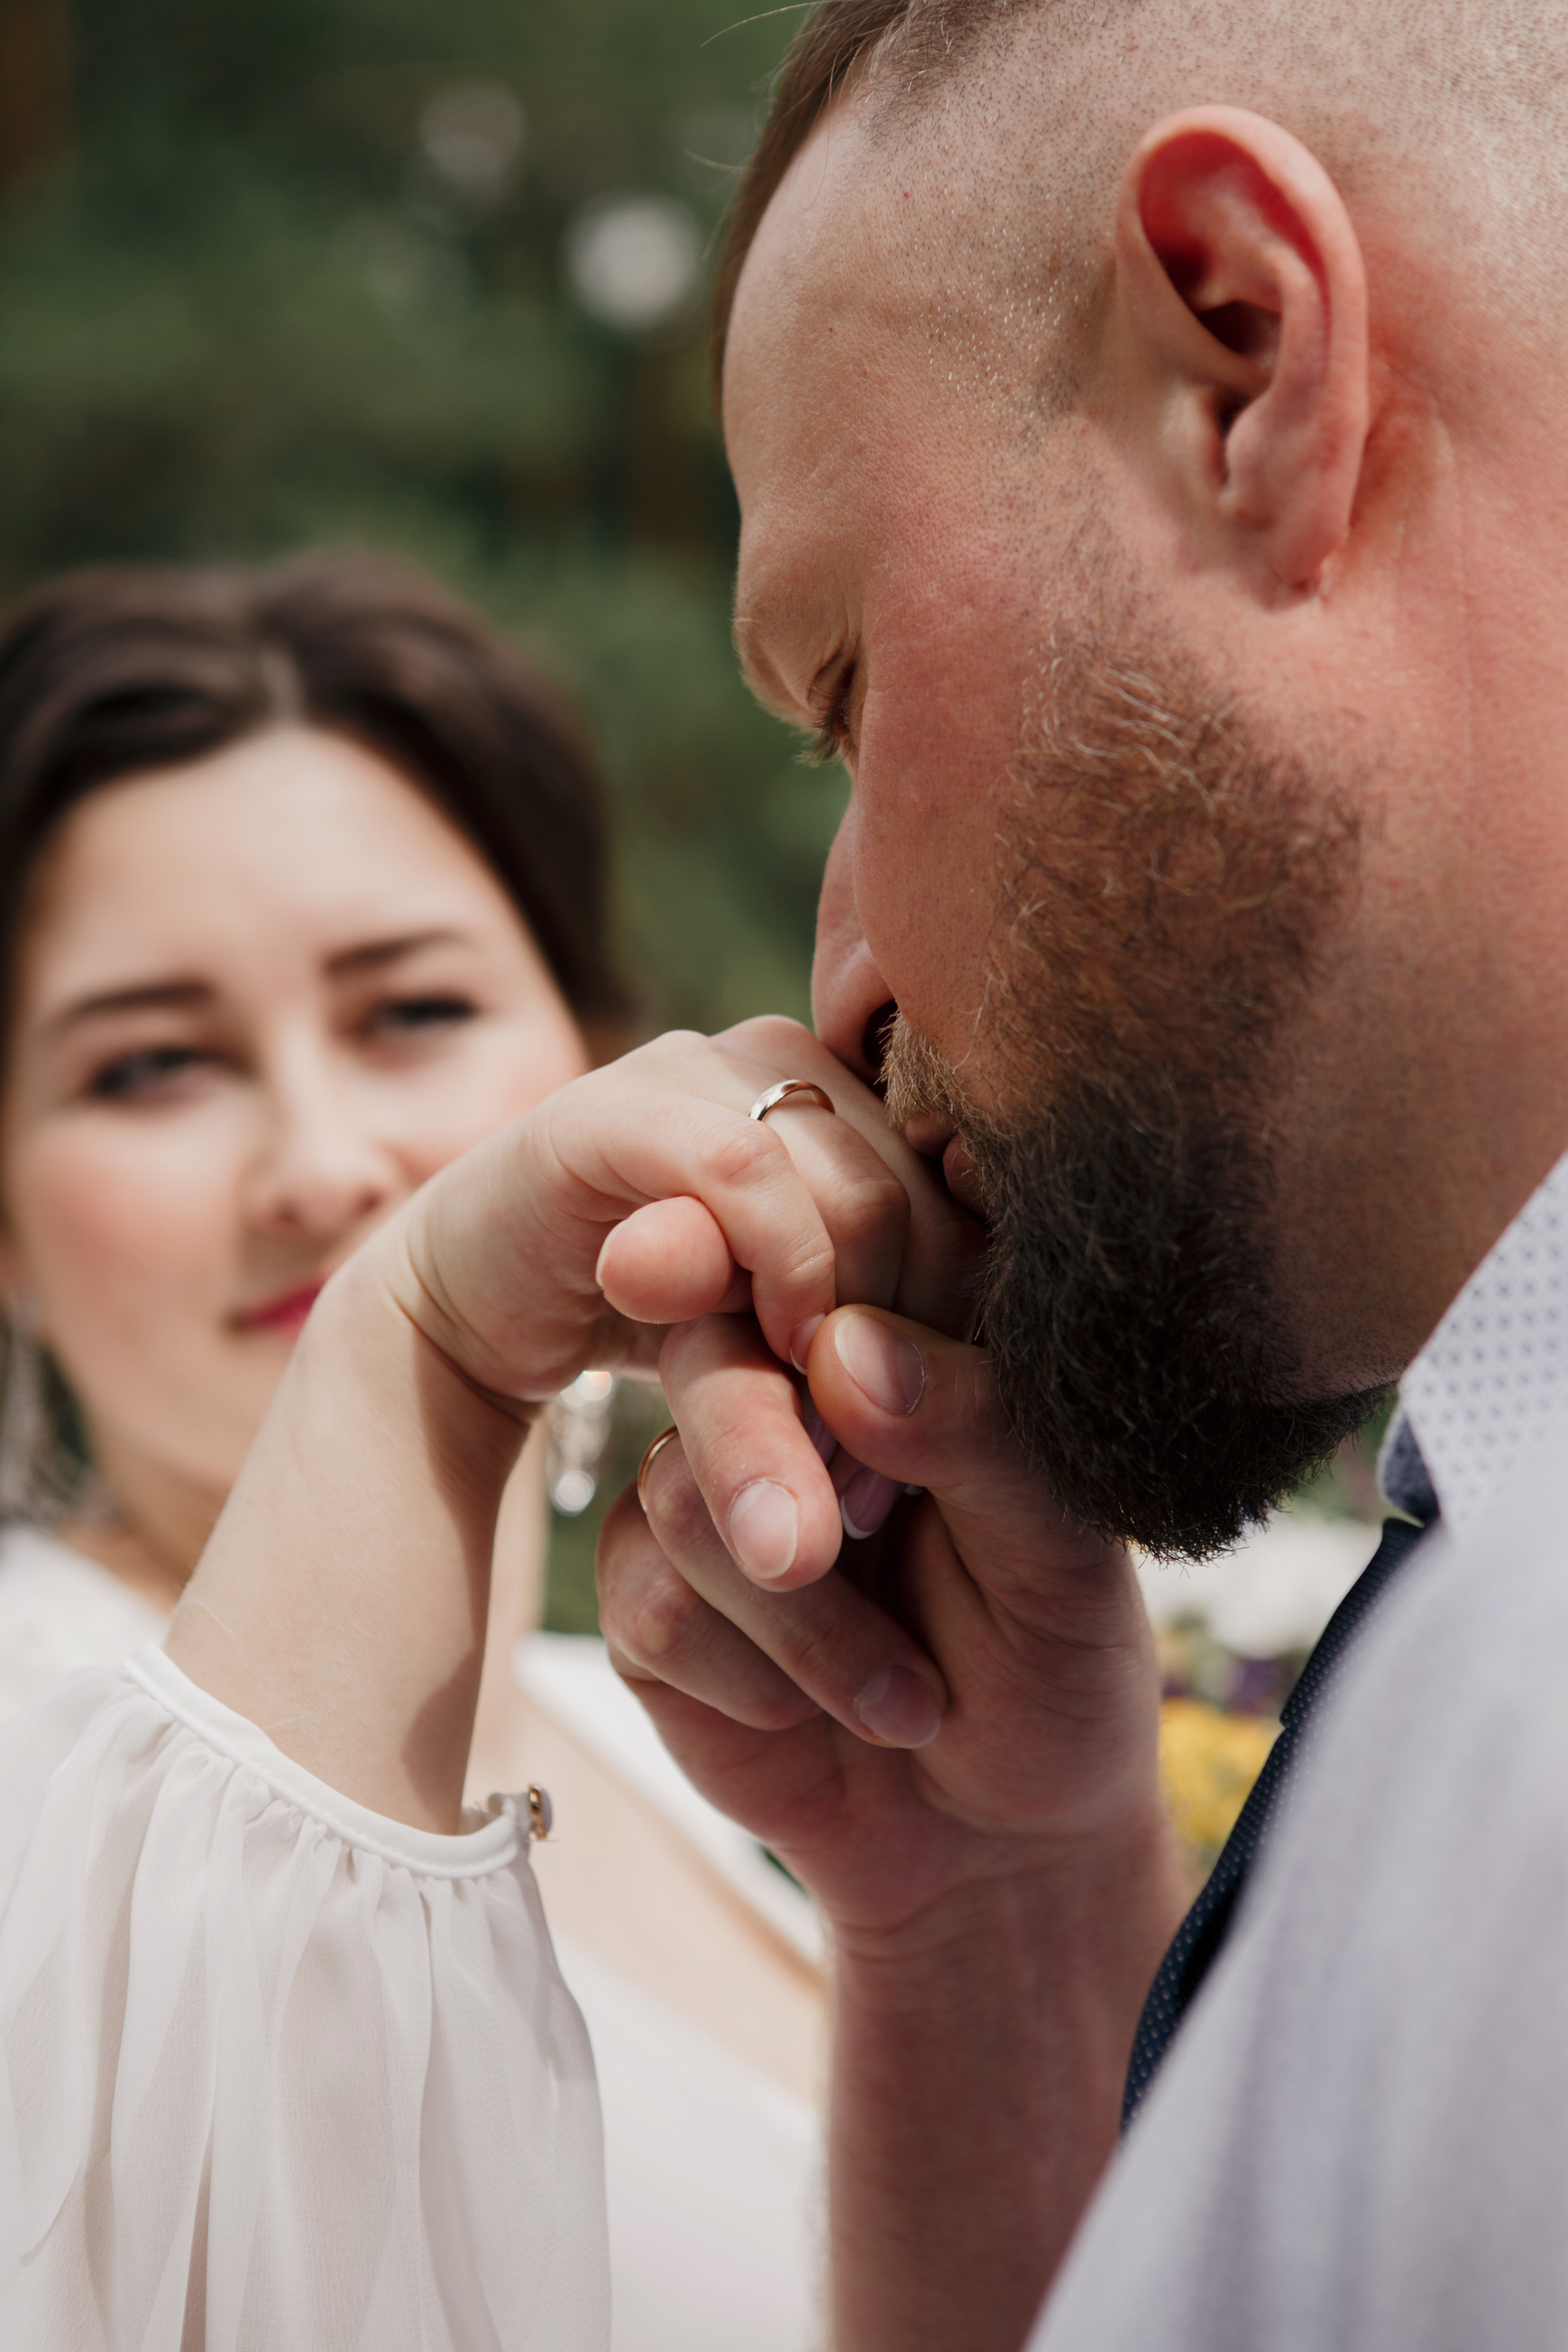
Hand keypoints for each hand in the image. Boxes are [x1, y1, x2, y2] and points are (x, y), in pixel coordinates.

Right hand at [390, 1016, 983, 1586]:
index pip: (990, 1202)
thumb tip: (1042, 1371)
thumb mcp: (810, 1351)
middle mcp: (802, 1063)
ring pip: (858, 1196)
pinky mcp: (614, 1107)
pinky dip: (779, 1273)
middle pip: (937, 1206)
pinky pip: (743, 1173)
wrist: (484, 1310)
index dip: (979, 1324)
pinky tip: (772, 1351)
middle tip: (873, 1470)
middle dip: (913, 1350)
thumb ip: (908, 1342)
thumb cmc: (674, 1332)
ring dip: (849, 1340)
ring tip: (823, 1430)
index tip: (932, 1434)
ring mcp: (709, 1069)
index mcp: (870, 1103)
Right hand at [598, 1302, 1177, 1934]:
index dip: (811, 1280)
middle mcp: (798, 1404)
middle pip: (718, 1353)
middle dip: (764, 1456)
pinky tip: (815, 1713)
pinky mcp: (653, 1599)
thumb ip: (975, 1434)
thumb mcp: (1062, 1555)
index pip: (835, 1256)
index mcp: (909, 1353)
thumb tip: (846, 1347)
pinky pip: (647, 1597)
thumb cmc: (1053, 1675)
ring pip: (677, 1488)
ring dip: (796, 1618)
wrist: (995, 1849)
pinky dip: (743, 1674)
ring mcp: (714, 1494)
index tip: (818, 1339)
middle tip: (826, 1550)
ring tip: (904, 1693)